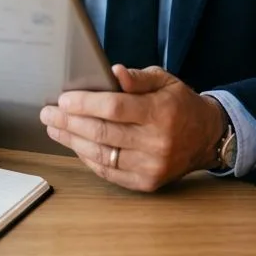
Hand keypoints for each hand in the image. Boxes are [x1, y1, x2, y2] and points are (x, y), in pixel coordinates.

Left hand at [40, 65, 225, 191]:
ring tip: (54, 128)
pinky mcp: (147, 183)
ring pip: (102, 155)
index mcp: (161, 113)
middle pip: (102, 133)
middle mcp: (156, 143)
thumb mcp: (165, 81)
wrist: (207, 137)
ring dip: (72, 141)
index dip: (85, 104)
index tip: (63, 99)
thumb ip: (138, 78)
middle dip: (69, 122)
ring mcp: (151, 166)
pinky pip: (109, 172)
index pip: (114, 108)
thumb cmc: (180, 104)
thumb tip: (113, 72)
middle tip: (48, 113)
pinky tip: (75, 145)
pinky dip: (88, 159)